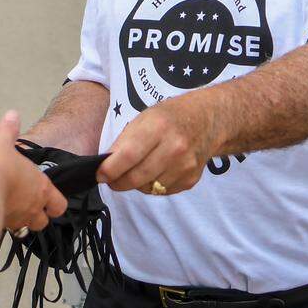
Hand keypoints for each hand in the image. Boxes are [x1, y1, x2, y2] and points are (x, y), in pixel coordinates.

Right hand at [0, 110, 66, 231]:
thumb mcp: (2, 144)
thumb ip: (8, 130)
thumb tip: (12, 115)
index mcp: (41, 187)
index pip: (59, 204)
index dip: (55, 203)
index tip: (47, 197)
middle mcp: (33, 207)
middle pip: (44, 221)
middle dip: (39, 215)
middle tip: (27, 204)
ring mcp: (18, 220)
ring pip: (26, 228)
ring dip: (21, 221)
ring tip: (9, 208)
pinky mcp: (0, 228)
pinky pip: (6, 231)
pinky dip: (2, 224)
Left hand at [97, 95, 214, 195]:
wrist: (208, 119)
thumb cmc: (170, 116)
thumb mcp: (145, 118)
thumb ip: (124, 142)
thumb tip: (105, 168)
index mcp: (158, 127)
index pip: (127, 156)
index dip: (109, 170)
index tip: (99, 174)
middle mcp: (174, 147)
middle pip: (136, 178)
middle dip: (118, 182)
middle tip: (112, 179)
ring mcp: (185, 165)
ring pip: (148, 188)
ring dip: (137, 184)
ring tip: (139, 169)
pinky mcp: (191, 179)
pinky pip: (162, 191)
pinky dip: (154, 185)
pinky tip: (158, 170)